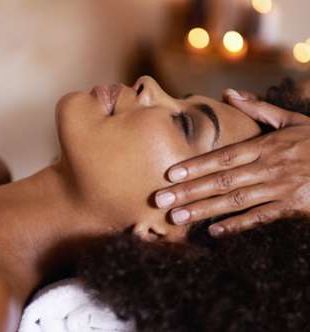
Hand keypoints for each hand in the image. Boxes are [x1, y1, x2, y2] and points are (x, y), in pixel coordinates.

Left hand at [155, 89, 309, 237]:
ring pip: (235, 201)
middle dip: (188, 191)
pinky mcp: (292, 207)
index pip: (223, 156)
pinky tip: (213, 231)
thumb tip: (228, 92)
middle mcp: (269, 167)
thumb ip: (258, 109)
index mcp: (266, 145)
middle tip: (160, 200)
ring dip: (204, 210)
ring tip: (177, 217)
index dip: (196, 166)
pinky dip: (237, 225)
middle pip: (222, 181)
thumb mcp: (292, 120)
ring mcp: (280, 188)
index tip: (170, 174)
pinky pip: (260, 218)